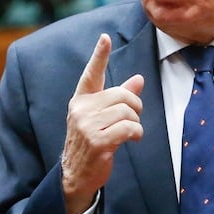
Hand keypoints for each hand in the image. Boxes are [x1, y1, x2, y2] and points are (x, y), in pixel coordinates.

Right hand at [61, 33, 144, 213]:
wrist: (75, 175)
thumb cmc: (91, 142)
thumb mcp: (101, 118)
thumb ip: (119, 98)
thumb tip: (138, 79)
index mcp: (81, 101)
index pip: (91, 74)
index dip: (99, 55)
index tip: (105, 38)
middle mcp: (81, 110)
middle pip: (122, 95)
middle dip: (135, 106)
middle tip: (134, 119)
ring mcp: (87, 125)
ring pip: (127, 111)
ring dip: (136, 122)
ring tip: (132, 132)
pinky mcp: (97, 141)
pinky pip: (128, 128)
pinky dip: (136, 133)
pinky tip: (133, 139)